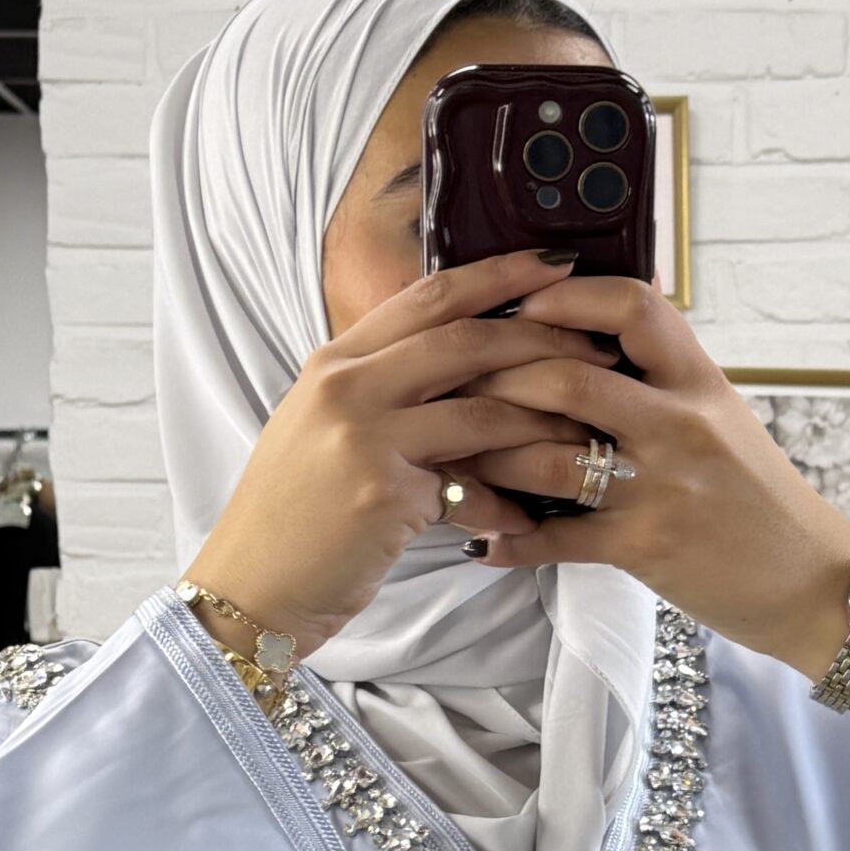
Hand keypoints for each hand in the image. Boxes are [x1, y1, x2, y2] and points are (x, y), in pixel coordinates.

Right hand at [181, 249, 611, 661]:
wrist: (251, 586)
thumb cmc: (296, 518)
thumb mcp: (324, 432)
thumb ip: (383, 393)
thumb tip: (459, 369)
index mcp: (335, 362)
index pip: (428, 296)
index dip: (498, 275)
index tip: (554, 264)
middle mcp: (346, 387)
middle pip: (464, 339)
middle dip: (542, 336)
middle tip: (598, 343)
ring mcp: (363, 436)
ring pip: (480, 408)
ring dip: (542, 421)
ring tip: (588, 430)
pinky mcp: (383, 493)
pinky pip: (470, 485)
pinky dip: (504, 503)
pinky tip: (526, 520)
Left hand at [451, 274, 849, 672]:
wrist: (813, 583)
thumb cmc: (760, 502)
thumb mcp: (724, 420)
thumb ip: (664, 382)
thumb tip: (600, 334)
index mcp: (700, 382)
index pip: (632, 306)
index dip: (568, 298)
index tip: (522, 303)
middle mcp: (680, 425)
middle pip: (567, 379)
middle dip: (497, 382)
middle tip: (454, 387)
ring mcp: (661, 488)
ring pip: (548, 458)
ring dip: (487, 459)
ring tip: (451, 458)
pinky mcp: (645, 548)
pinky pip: (557, 539)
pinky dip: (510, 540)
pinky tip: (481, 541)